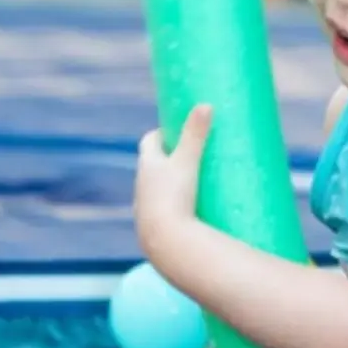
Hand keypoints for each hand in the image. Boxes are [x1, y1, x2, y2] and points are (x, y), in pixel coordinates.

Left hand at [134, 103, 211, 245]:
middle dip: (167, 159)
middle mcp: (140, 184)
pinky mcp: (152, 226)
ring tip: (192, 185)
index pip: (149, 141)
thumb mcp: (188, 162)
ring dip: (168, 184)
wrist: (164, 242)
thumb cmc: (174, 197)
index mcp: (147, 165)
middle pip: (152, 165)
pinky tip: (186, 213)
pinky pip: (161, 211)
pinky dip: (170, 207)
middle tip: (190, 156)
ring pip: (154, 189)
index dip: (161, 134)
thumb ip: (196, 135)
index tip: (177, 131)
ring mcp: (144, 206)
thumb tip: (206, 104)